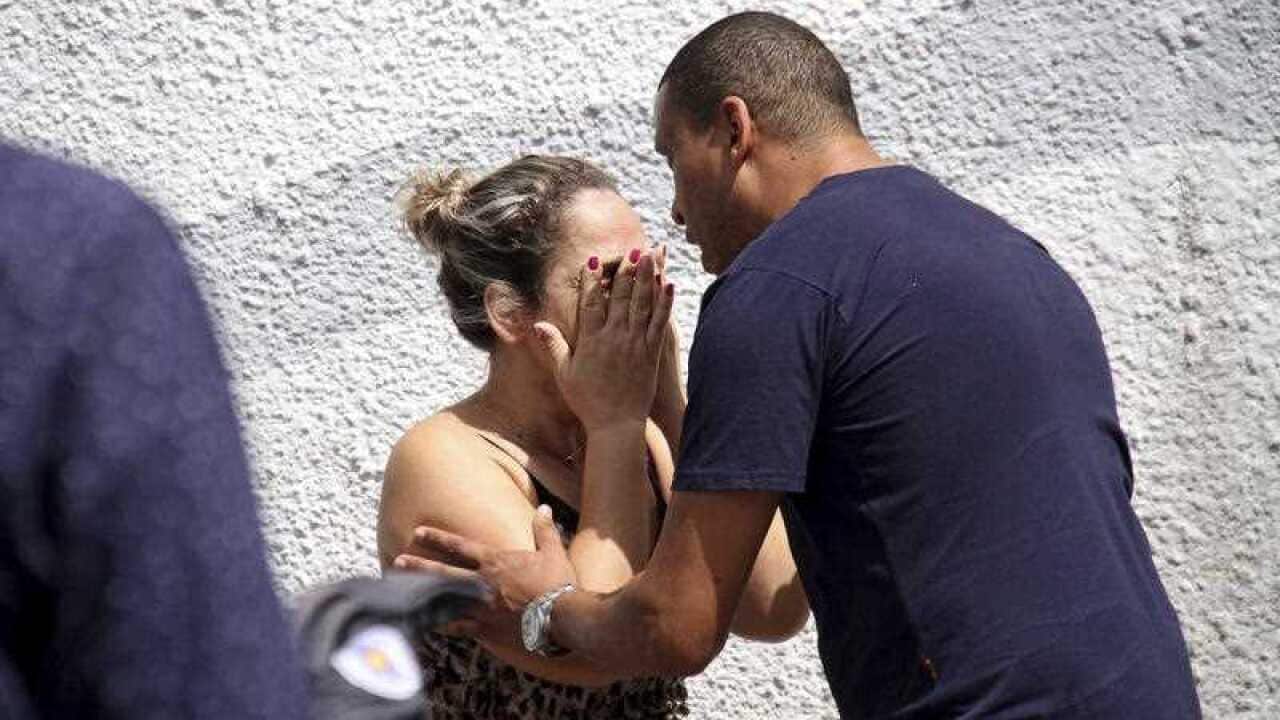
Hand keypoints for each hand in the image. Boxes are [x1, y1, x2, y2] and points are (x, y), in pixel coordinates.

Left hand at [394, 508, 576, 645]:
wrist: (561, 618)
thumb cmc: (557, 584)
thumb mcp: (552, 552)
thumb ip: (543, 531)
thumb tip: (544, 509)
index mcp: (495, 562)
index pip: (459, 546)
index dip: (437, 538)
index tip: (418, 532)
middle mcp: (482, 582)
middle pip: (443, 572)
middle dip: (419, 565)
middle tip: (397, 561)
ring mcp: (480, 607)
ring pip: (445, 599)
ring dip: (424, 595)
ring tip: (403, 594)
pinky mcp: (485, 629)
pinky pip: (459, 627)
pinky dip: (443, 625)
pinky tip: (429, 624)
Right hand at [535, 248, 674, 433]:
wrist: (616, 424)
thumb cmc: (587, 401)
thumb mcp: (564, 374)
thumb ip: (554, 346)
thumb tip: (538, 324)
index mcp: (591, 341)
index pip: (591, 303)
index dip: (592, 280)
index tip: (593, 261)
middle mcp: (615, 338)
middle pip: (620, 296)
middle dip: (625, 270)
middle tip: (630, 249)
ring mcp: (635, 343)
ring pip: (642, 303)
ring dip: (646, 277)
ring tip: (650, 254)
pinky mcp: (652, 352)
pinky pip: (659, 321)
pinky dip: (665, 302)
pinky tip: (668, 284)